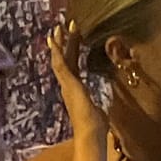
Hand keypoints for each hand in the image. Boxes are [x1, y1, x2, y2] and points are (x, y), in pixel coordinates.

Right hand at [47, 17, 102, 138]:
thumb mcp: (100, 106)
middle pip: (63, 59)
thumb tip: (106, 99)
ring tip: (57, 28)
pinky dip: (57, 53)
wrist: (91, 134)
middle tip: (59, 27)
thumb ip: (100, 99)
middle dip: (62, 43)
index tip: (69, 37)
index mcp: (76, 89)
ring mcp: (67, 85)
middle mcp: (68, 85)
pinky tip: (55, 42)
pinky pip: (60, 65)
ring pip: (60, 60)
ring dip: (58, 44)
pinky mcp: (69, 85)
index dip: (70, 51)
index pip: (72, 66)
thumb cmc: (97, 125)